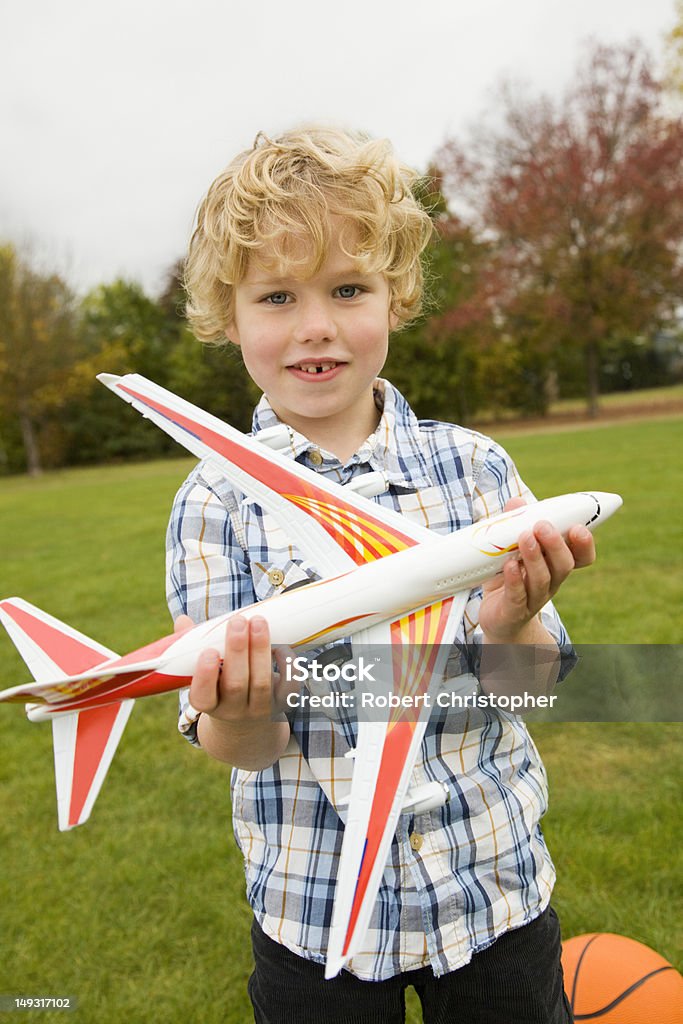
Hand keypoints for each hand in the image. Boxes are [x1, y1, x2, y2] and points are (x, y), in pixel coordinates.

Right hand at [174, 614, 296, 721]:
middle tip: (237, 621)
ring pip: (262, 683)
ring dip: (261, 649)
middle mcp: (233, 711)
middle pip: (235, 685)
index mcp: (208, 704)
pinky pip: (289, 686)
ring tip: (258, 621)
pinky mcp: (282, 704)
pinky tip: (281, 644)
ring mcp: (259, 709)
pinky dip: (287, 664)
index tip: (209, 651)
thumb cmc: (219, 686)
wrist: (246, 723)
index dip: (205, 675)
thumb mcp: (202, 673)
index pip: (203, 696)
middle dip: (237, 651)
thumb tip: (182, 621)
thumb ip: (191, 648)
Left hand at [478, 497, 595, 642]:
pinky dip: (515, 580)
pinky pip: (518, 597)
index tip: (579, 526)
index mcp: (555, 565)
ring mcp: (533, 598)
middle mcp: (550, 582)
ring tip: (525, 538)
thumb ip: (515, 525)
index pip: (580, 556)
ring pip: (542, 579)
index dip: (584, 544)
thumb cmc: (509, 578)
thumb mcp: (511, 549)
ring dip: (534, 557)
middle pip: (563, 565)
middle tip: (543, 526)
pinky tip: (509, 565)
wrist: (498, 617)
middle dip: (555, 544)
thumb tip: (517, 502)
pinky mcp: (513, 611)